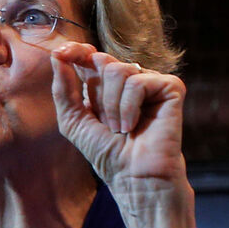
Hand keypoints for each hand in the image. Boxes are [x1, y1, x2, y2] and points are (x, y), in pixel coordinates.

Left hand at [49, 41, 187, 189]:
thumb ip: (63, 89)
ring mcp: (150, 82)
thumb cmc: (106, 152)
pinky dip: (128, 106)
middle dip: (96, 94)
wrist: (133, 176)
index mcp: (105, 85)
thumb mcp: (73, 120)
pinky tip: (133, 126)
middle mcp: (128, 80)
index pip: (89, 56)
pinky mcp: (170, 87)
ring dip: (111, 105)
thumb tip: (57, 53)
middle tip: (105, 122)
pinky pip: (138, 81)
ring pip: (118, 69)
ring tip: (120, 129)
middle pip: (101, 61)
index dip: (75, 51)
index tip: (61, 52)